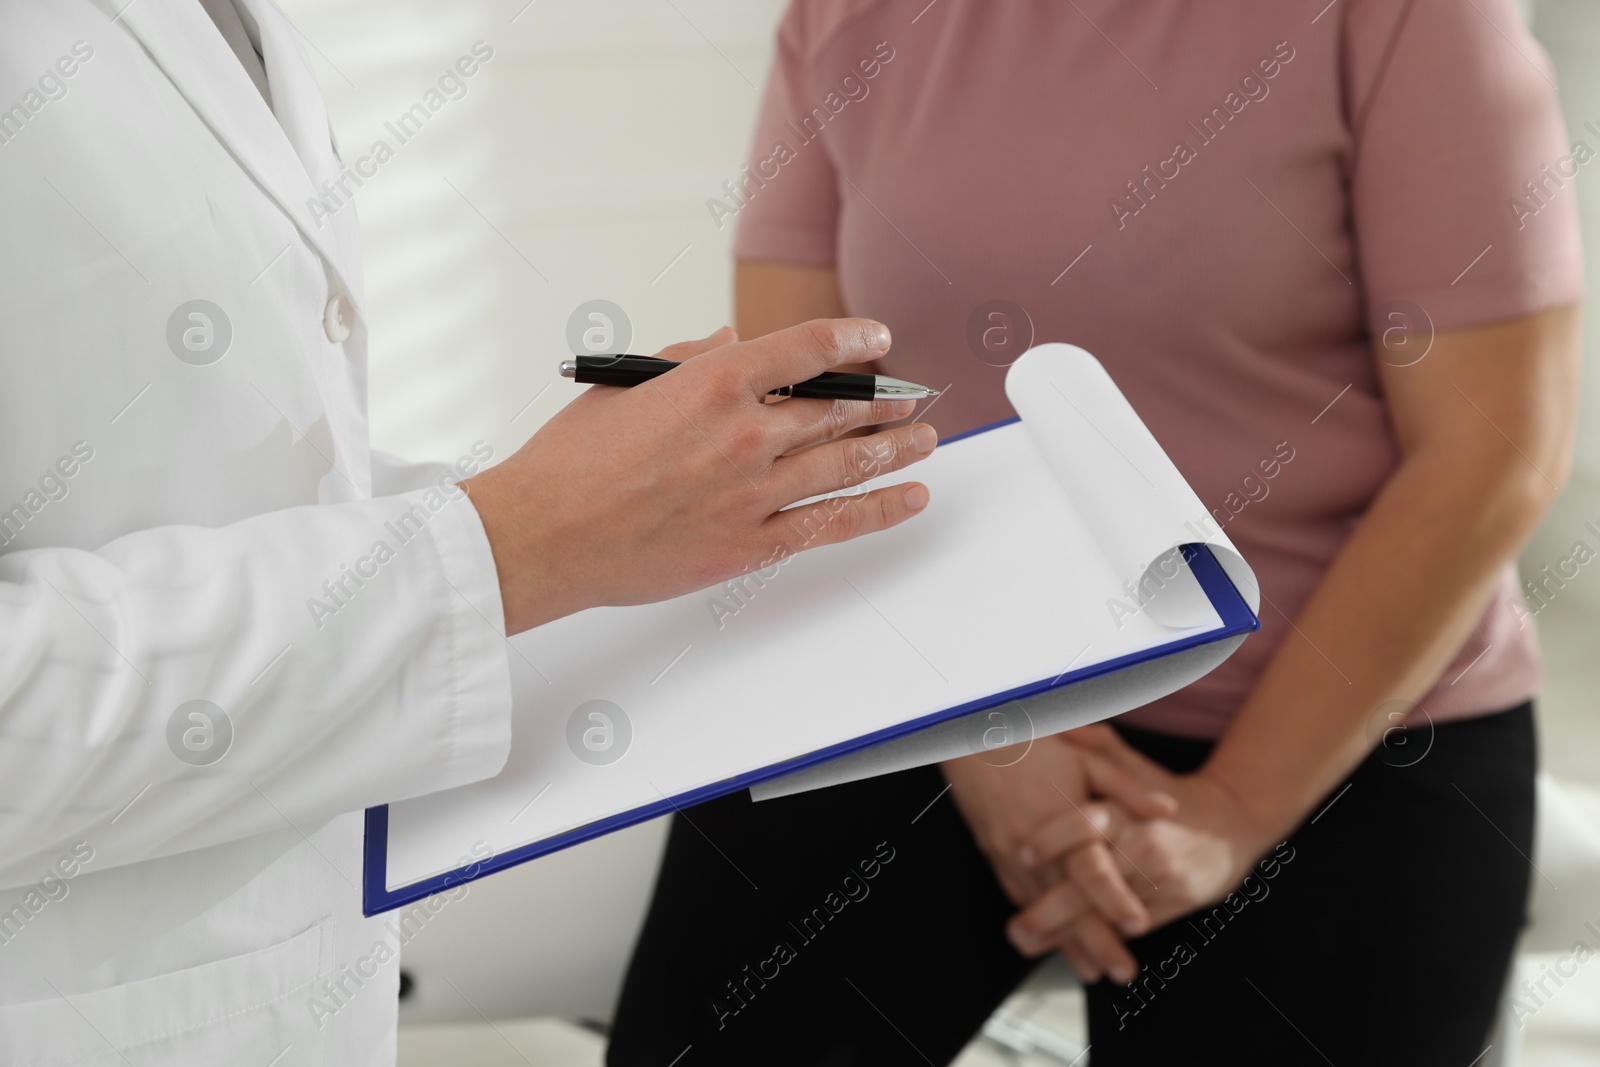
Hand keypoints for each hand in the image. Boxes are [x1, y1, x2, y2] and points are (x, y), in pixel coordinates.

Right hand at [465, 320, 936, 632]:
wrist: (543, 536)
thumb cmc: (571, 460)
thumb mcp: (628, 384)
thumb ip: (691, 359)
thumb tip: (732, 343)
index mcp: (713, 382)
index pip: (809, 348)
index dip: (855, 341)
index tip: (879, 341)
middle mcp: (745, 433)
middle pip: (839, 409)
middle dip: (884, 401)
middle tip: (910, 399)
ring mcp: (753, 493)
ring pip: (847, 463)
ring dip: (895, 448)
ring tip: (926, 440)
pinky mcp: (750, 545)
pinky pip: (833, 524)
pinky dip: (880, 509)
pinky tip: (911, 498)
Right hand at [942, 732, 1175, 982]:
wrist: (975, 737)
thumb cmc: (1036, 744)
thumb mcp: (1088, 756)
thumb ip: (1128, 787)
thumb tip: (1168, 808)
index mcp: (1060, 819)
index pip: (1092, 871)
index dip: (1115, 900)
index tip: (1139, 925)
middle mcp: (1032, 844)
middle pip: (1067, 904)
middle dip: (1094, 942)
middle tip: (1121, 971)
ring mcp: (1008, 852)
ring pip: (1039, 908)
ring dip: (1065, 942)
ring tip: (1093, 971)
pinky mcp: (992, 854)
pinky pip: (1016, 896)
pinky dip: (1036, 923)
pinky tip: (1051, 943)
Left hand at [1007, 724, 1282, 966]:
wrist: (1231, 824)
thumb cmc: (1170, 793)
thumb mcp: (1134, 766)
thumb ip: (1097, 746)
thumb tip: (1063, 724)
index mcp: (1129, 811)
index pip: (1087, 825)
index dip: (1052, 840)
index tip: (1019, 853)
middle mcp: (1144, 847)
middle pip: (1092, 883)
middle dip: (1051, 910)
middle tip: (1016, 925)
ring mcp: (1159, 881)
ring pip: (1108, 916)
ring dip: (1068, 936)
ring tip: (1029, 942)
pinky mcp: (1172, 905)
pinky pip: (1129, 928)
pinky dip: (1100, 941)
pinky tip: (1068, 951)